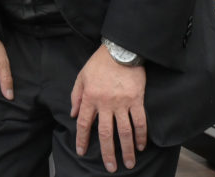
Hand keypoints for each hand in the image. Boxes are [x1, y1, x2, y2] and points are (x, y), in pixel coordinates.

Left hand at [70, 45, 147, 172]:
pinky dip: (142, 135)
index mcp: (89, 97)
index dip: (82, 139)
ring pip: (124, 131)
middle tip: (110, 168)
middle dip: (107, 152)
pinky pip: (140, 121)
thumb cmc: (99, 63)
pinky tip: (141, 145)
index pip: (83, 123)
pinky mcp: (137, 99)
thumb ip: (76, 96)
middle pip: (105, 133)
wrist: (120, 50)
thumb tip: (73, 115)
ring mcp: (122, 103)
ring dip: (126, 149)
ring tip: (129, 163)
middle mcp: (105, 103)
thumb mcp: (81, 76)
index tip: (82, 152)